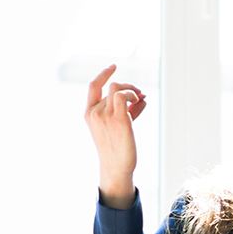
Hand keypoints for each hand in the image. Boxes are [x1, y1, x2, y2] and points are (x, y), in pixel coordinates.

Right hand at [86, 63, 146, 208]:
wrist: (116, 167)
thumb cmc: (117, 149)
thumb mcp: (118, 126)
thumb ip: (128, 110)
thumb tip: (143, 97)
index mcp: (89, 114)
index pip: (93, 86)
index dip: (103, 74)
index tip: (114, 66)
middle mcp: (94, 112)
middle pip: (112, 87)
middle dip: (128, 87)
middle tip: (140, 94)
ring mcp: (105, 115)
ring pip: (118, 89)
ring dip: (132, 90)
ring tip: (140, 98)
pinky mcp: (118, 119)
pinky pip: (124, 95)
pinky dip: (133, 95)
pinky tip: (139, 102)